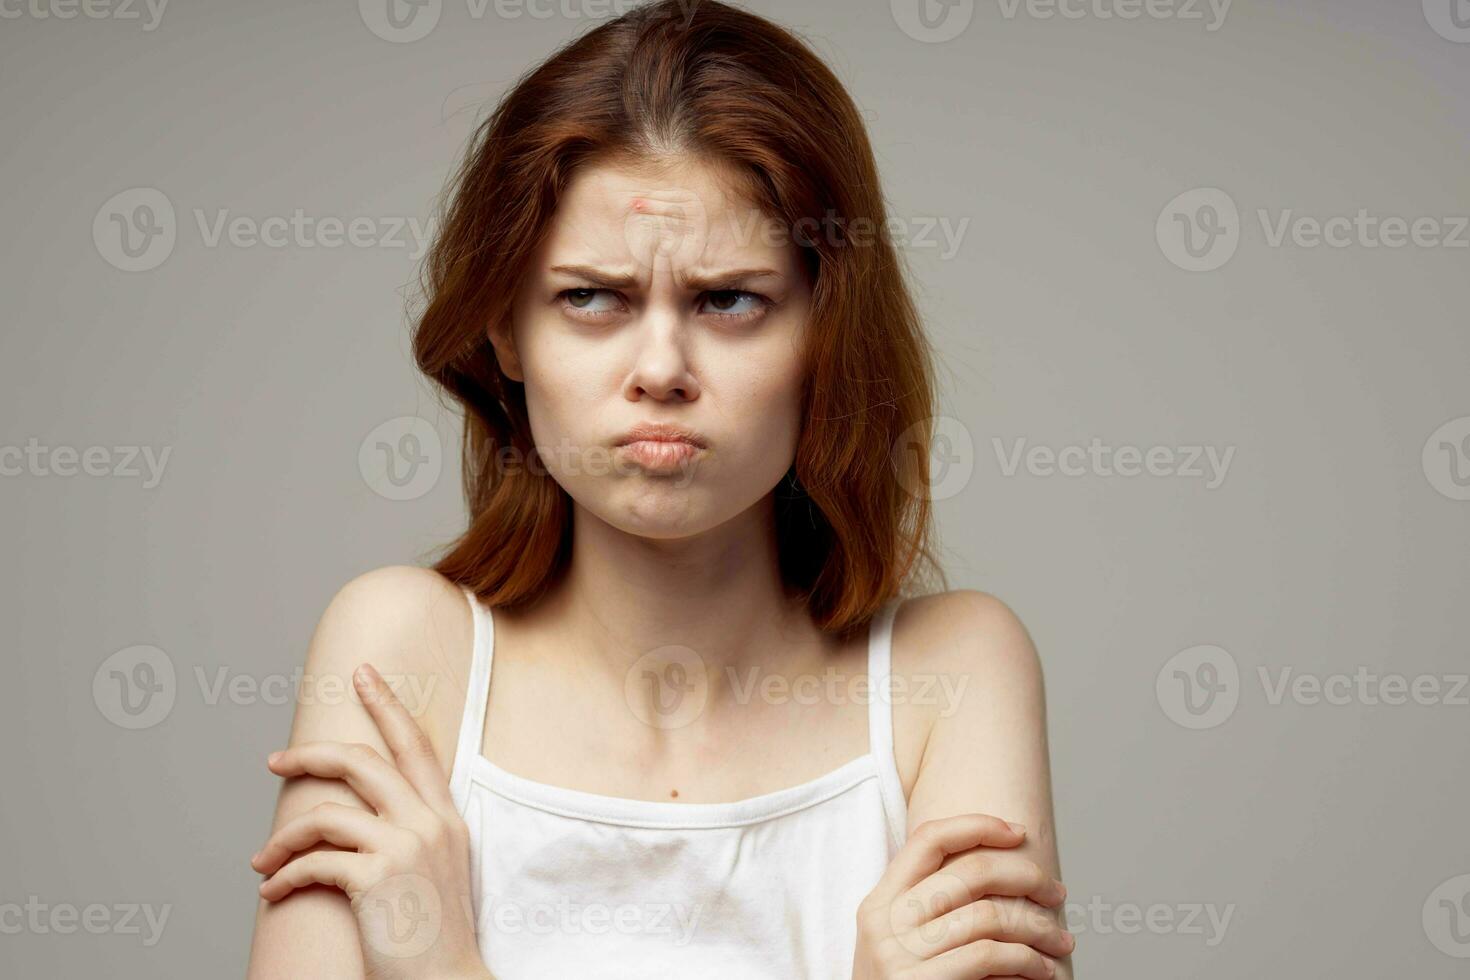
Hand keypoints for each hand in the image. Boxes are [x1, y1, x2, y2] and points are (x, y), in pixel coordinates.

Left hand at [251, 663, 488, 979]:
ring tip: (264, 860)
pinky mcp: (376, 878)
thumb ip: (408, 832)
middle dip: (310, 755)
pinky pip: (313, 862)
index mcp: (446, 817)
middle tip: (275, 761)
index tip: (362, 675)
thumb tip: (352, 815)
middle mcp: (429, 823)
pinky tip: (272, 890)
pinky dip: (284, 875)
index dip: (387, 705)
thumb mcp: (435, 869)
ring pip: (326, 814)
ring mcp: (405, 847)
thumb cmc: (435, 934)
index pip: (415, 745)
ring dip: (284, 836)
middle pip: (361, 762)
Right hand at [851, 813, 1074, 979]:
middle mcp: (886, 923)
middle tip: (1057, 894)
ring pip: (990, 916)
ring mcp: (902, 957)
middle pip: (969, 872)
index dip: (977, 827)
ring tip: (1059, 944)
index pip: (928, 839)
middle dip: (1026, 876)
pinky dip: (1027, 962)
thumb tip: (1001, 874)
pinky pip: (991, 957)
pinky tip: (1041, 973)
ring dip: (1038, 928)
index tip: (1018, 834)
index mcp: (879, 903)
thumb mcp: (899, 943)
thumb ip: (928, 909)